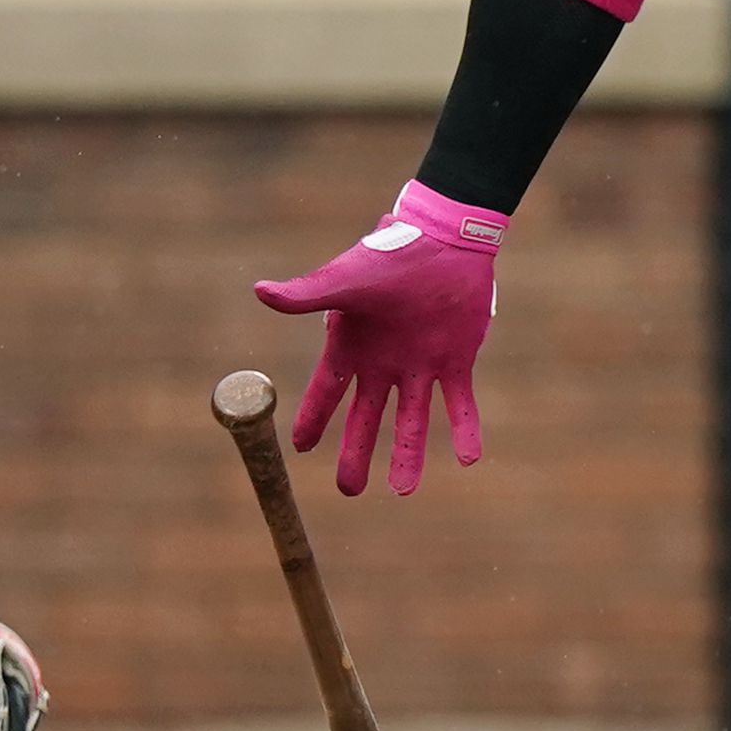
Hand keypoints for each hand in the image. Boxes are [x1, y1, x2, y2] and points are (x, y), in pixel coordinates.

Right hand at [250, 183, 504, 496]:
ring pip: (411, 421)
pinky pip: (460, 404)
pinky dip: (464, 430)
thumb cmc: (389, 255)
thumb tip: (260, 291)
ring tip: (403, 491)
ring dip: (408, 455)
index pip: (326, 394)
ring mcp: (421, 365)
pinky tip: (469, 459)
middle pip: (365, 420)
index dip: (313, 421)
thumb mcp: (345, 280)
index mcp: (352, 347)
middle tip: (349, 491)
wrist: (445, 239)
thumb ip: (307, 295)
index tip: (300, 450)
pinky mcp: (456, 361)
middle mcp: (384, 363)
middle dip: (356, 455)